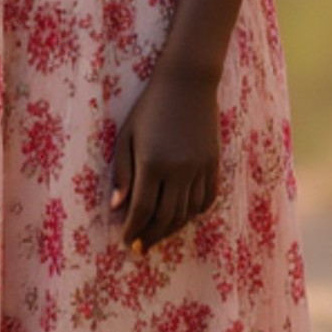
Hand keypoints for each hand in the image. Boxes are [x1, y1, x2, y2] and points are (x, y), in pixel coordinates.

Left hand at [110, 64, 220, 253]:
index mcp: (152, 163)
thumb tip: (117, 207)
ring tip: (158, 235)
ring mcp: (199, 168)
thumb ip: (122, 173)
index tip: (126, 241)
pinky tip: (183, 217)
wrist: (187, 83)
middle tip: (140, 247)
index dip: (133, 229)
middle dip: (151, 236)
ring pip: (188, 212)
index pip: (142, 209)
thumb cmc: (149, 108)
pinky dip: (195, 213)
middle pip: (166, 217)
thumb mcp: (126, 136)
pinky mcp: (213, 164)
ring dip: (172, 229)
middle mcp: (178, 170)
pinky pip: (207, 199)